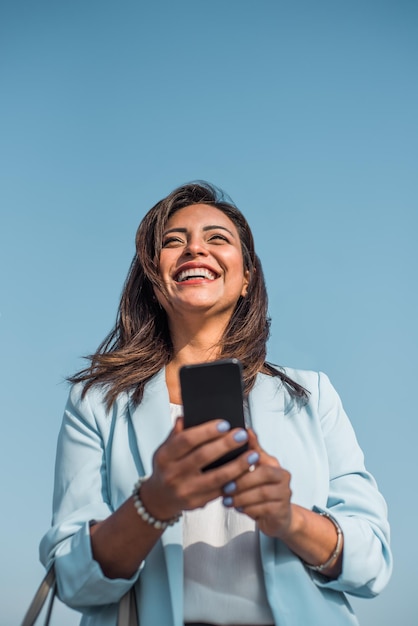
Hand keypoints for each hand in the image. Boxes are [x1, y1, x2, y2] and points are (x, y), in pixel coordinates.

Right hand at [140, 418, 259, 520]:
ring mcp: (185, 491)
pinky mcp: (196, 503)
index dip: (206, 431)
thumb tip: (188, 415)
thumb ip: (178, 433)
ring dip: (238, 466)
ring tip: (253, 454)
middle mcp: (173, 474)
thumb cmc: (167, 466)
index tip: (225, 424)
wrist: (160, 498)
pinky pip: (219, 491)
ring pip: (216, 477)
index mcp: (164, 456)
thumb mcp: (166, 448)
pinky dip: (235, 481)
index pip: (186, 440)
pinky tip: (246, 472)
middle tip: (242, 435)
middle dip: (226, 444)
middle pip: (203, 456)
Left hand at [221, 428, 293, 538]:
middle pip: (264, 473)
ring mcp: (284, 494)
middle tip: (226, 487)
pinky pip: (264, 509)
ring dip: (242, 497)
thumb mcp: (256, 472)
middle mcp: (283, 477)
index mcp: (274, 464)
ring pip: (262, 493)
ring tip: (228, 500)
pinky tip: (239, 508)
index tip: (234, 449)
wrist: (278, 517)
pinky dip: (248, 509)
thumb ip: (250, 453)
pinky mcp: (282, 510)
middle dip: (242, 480)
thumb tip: (246, 431)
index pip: (261, 454)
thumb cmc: (263, 492)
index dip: (249, 450)